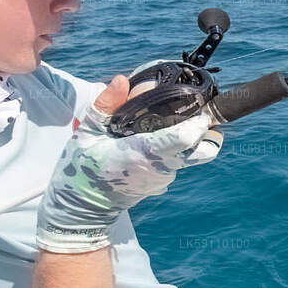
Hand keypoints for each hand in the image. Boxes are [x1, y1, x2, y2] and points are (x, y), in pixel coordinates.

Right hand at [35, 74, 222, 253]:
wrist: (82, 208)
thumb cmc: (81, 169)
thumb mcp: (86, 133)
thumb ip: (106, 105)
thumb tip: (122, 79)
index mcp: (142, 153)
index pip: (185, 138)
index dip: (198, 122)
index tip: (200, 106)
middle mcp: (160, 168)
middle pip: (203, 148)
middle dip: (205, 128)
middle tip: (193, 108)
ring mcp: (164, 178)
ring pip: (193, 154)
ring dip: (190, 136)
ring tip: (170, 118)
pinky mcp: (163, 182)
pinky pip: (179, 161)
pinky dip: (175, 147)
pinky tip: (155, 135)